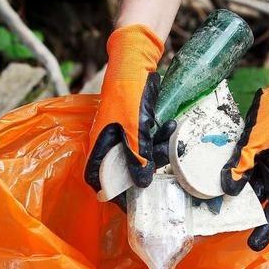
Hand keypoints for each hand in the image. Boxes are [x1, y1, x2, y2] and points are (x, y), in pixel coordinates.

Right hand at [84, 24, 175, 201]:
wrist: (136, 63)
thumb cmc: (129, 94)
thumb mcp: (135, 129)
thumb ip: (138, 157)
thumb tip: (141, 184)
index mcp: (99, 146)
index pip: (98, 181)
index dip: (113, 195)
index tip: (132, 205)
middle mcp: (108, 144)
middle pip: (124, 171)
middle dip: (146, 169)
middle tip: (162, 163)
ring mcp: (122, 136)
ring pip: (141, 157)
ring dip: (158, 150)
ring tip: (169, 134)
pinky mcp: (136, 129)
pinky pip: (148, 142)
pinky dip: (160, 138)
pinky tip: (169, 126)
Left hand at [221, 40, 268, 250]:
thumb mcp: (257, 140)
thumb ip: (241, 163)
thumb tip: (226, 188)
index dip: (265, 228)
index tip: (254, 245)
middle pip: (258, 200)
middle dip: (242, 214)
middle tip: (220, 225)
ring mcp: (263, 163)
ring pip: (247, 186)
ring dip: (232, 195)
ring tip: (210, 206)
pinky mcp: (253, 153)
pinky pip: (240, 170)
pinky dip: (229, 177)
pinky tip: (211, 181)